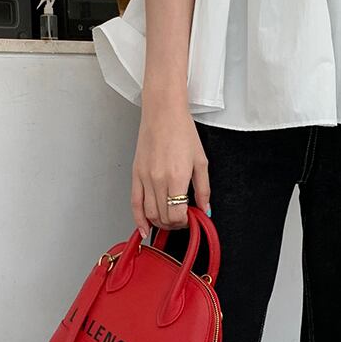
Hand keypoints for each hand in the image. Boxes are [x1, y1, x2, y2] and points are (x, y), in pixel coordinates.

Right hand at [130, 98, 210, 237]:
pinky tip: (144, 228)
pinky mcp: (136, 174)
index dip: (185, 222)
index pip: (177, 214)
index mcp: (177, 177)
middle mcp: (158, 180)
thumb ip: (204, 188)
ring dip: (160, 222)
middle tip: (183, 218)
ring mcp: (145, 178)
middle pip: (164, 217)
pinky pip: (134, 204)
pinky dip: (139, 219)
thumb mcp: (201, 160)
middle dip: (175, 223)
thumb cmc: (182, 131)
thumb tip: (205, 209)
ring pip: (150, 213)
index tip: (191, 217)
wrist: (163, 113)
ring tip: (169, 219)